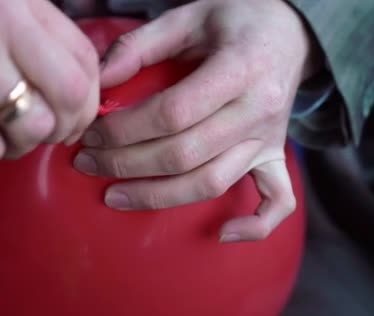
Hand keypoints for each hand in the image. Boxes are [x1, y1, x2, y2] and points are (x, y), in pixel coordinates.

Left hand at [73, 0, 321, 241]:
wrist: (287, 33)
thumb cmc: (234, 20)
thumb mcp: (187, 16)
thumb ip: (139, 45)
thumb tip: (98, 81)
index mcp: (240, 68)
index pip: (172, 113)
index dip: (124, 129)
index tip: (90, 133)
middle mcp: (258, 109)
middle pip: (184, 154)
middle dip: (125, 164)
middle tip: (86, 162)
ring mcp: (269, 139)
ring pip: (212, 183)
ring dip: (158, 197)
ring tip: (113, 196)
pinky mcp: (275, 156)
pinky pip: (277, 201)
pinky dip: (255, 225)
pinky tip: (221, 235)